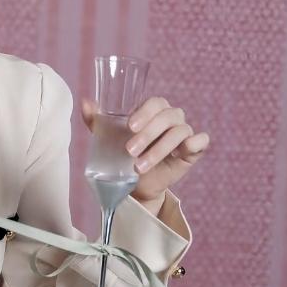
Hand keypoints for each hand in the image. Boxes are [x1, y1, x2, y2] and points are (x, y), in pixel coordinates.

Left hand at [80, 96, 209, 205]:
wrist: (134, 184)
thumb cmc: (122, 154)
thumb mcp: (107, 138)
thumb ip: (96, 120)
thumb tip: (85, 102)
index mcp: (154, 110)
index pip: (155, 102)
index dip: (145, 112)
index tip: (129, 127)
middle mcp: (172, 118)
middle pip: (167, 117)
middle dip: (148, 134)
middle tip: (129, 150)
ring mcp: (185, 133)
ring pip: (180, 132)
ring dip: (159, 149)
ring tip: (140, 165)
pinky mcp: (193, 150)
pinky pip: (201, 141)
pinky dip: (194, 143)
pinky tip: (181, 152)